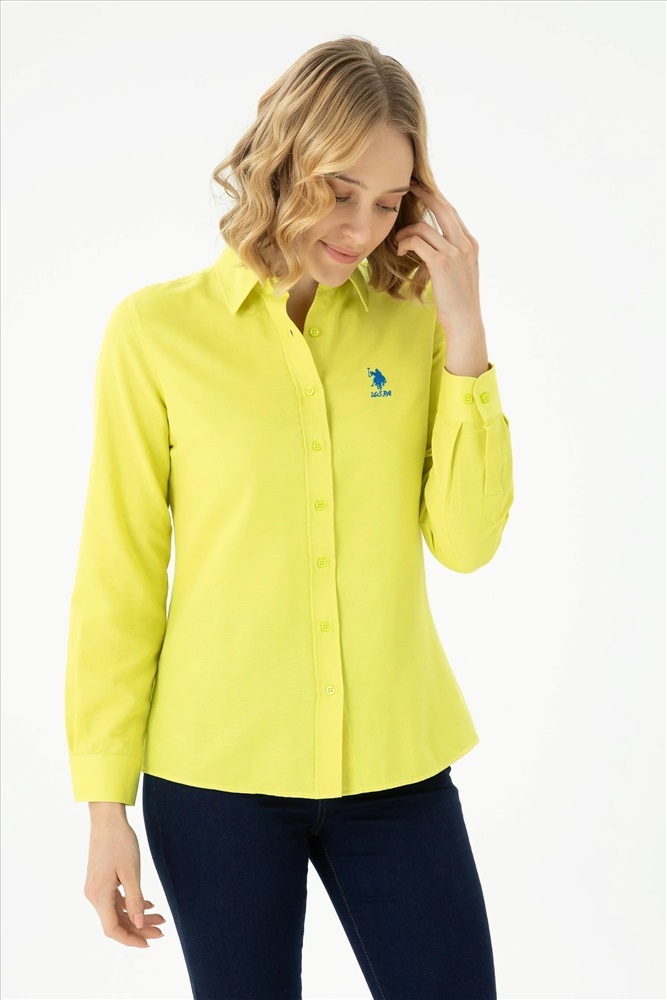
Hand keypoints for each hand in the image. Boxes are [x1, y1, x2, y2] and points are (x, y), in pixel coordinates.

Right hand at [84, 818, 166, 947]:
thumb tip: (138, 924)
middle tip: (162, 930)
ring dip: (138, 915)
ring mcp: (96, 888)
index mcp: (99, 895)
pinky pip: (116, 899)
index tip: (148, 942)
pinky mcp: (101, 880)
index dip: (130, 939)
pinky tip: (149, 902)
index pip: (112, 929)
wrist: (107, 819)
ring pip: (118, 911)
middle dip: (139, 928)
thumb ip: (134, 899)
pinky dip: (131, 903)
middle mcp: (94, 895)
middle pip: (116, 921)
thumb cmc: (119, 842)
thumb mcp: (131, 871)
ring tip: (161, 917)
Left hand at [394, 180, 483, 336]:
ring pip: (424, 226)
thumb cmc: (457, 302)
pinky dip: (405, 243)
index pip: (451, 211)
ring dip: (405, 232)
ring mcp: (455, 252)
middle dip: (423, 193)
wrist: (466, 322)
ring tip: (397, 242)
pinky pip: (418, 241)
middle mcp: (465, 243)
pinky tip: (400, 251)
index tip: (421, 187)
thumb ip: (450, 254)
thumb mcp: (459, 273)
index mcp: (470, 243)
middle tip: (407, 186)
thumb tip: (432, 244)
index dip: (435, 196)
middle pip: (442, 206)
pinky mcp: (442, 263)